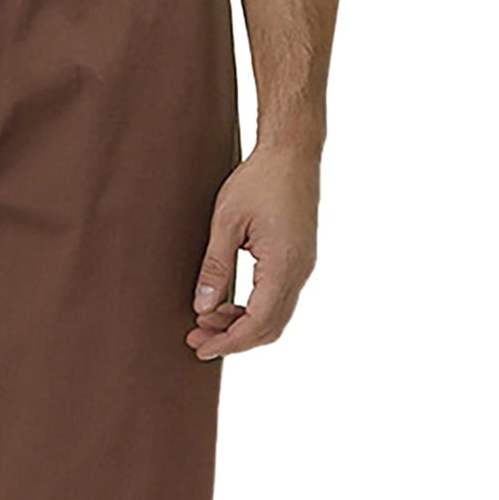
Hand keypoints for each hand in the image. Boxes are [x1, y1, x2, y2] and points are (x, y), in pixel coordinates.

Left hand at [188, 145, 320, 360]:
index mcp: (284, 265)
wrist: (292, 151)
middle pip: (268, 328)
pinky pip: (277, 299)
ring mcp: (302, 266)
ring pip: (274, 316)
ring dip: (241, 325)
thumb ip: (215, 267)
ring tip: (205, 320)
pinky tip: (225, 304)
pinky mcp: (298, 260)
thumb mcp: (226, 222)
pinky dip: (252, 310)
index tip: (200, 348)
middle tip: (196, 338)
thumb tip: (201, 307)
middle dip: (232, 339)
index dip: (228, 342)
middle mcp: (299, 271)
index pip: (257, 323)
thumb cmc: (259, 179)